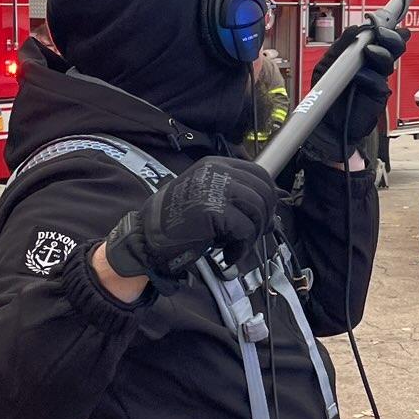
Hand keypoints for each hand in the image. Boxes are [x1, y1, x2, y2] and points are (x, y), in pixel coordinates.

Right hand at [101, 155, 277, 285]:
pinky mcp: (213, 210)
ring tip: (236, 246)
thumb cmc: (177, 223)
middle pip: (264, 192)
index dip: (268, 198)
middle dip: (263, 219)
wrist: (147, 237)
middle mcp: (217, 171)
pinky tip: (228, 254)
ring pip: (258, 210)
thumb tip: (271, 219)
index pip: (260, 174)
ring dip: (253, 235)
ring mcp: (215, 188)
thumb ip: (238, 203)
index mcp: (216, 165)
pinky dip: (242, 247)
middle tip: (249, 237)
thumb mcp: (210, 202)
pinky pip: (245, 229)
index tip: (263, 218)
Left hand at [303, 21, 407, 164]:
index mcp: (364, 54)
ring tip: (369, 52)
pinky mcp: (379, 96)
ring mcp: (378, 79)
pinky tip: (359, 77)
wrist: (327, 122)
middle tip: (381, 33)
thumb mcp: (328, 63)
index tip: (383, 19)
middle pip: (393, 46)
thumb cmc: (327, 93)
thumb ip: (342, 46)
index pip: (381, 37)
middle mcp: (374, 65)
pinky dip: (369, 77)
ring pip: (388, 62)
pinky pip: (379, 82)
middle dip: (390, 36)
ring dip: (380, 53)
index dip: (386, 27)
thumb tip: (355, 29)